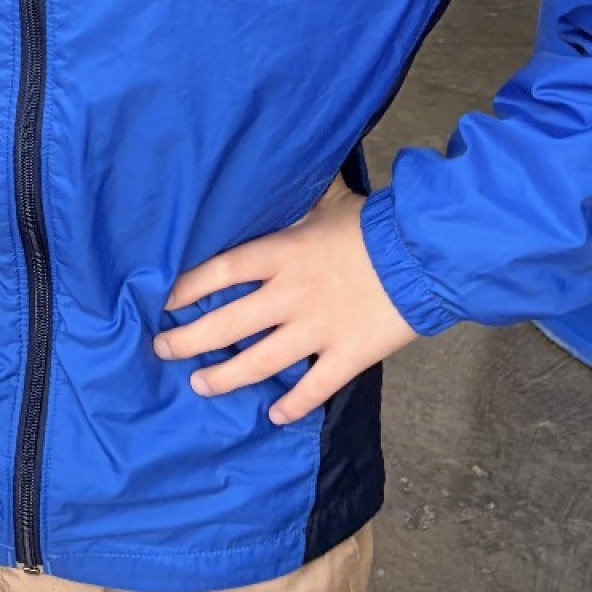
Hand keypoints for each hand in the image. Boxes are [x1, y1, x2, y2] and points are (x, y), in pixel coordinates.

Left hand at [157, 185, 419, 424]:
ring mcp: (317, 329)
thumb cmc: (376, 223)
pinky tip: (274, 415)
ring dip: (224, 377)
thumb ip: (298, 202)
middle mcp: (289, 295)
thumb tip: (277, 176)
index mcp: (281, 254)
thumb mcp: (329, 202)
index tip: (165, 303)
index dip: (185, 289)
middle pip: (225, 324)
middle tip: (162, 350)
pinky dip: (292, 405)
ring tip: (199, 385)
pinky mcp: (348, 355)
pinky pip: (313, 388)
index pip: (218, 272)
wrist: (428, 253)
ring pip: (258, 362)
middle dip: (187, 341)